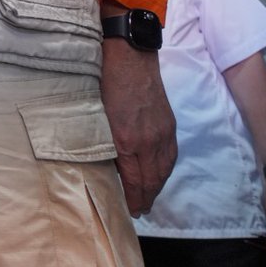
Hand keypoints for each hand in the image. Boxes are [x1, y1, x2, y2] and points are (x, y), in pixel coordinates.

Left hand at [100, 39, 176, 215]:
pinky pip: (170, 155)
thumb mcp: (95, 115)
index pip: (134, 180)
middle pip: (152, 179)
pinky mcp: (168, 124)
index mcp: (127, 140)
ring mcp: (162, 132)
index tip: (130, 210)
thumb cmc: (104, 82)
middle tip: (139, 210)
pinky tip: (159, 174)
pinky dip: (165, 169)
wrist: (129, 56)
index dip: (133, 198)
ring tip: (148, 197)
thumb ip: (101, 140)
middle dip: (146, 197)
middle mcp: (149, 141)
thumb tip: (103, 160)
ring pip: (164, 169)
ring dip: (157, 186)